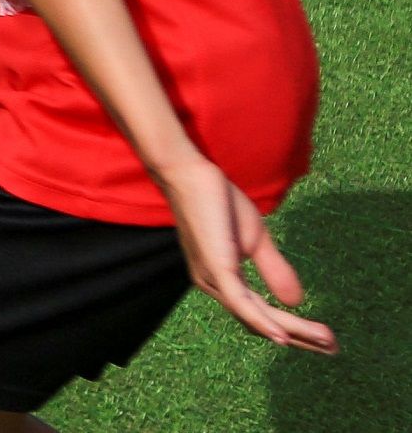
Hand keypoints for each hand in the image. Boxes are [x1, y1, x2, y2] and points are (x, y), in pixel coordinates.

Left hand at [152, 155, 335, 352]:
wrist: (189, 173)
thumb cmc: (218, 203)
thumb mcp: (256, 240)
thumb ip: (273, 269)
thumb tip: (296, 302)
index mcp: (222, 281)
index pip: (260, 316)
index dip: (293, 331)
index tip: (326, 341)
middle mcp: (213, 286)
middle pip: (260, 324)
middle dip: (299, 338)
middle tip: (334, 349)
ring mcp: (212, 278)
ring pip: (255, 317)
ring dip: (292, 333)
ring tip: (325, 343)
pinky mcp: (216, 266)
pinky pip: (240, 302)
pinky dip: (263, 321)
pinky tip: (284, 337)